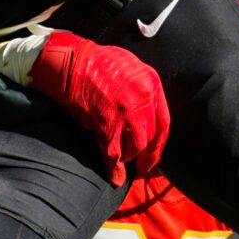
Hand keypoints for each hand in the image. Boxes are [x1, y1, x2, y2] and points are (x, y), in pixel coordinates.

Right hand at [25, 31, 169, 186]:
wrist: (74, 62)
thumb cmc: (100, 61)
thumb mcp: (132, 66)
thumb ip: (143, 87)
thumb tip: (146, 109)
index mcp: (151, 85)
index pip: (164, 122)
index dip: (159, 143)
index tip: (154, 154)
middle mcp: (142, 100)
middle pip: (150, 137)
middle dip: (146, 155)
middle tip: (142, 166)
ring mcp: (125, 113)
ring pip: (134, 147)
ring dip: (129, 158)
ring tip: (125, 164)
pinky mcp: (106, 124)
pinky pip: (113, 153)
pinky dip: (114, 168)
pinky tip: (115, 177)